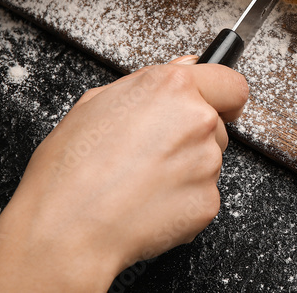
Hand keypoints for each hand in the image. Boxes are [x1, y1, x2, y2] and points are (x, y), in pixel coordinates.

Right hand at [0, 59, 248, 291]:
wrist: (66, 229)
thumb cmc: (70, 169)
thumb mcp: (94, 104)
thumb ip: (148, 83)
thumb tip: (183, 67)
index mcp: (171, 87)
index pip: (230, 83)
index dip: (224, 96)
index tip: (221, 105)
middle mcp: (197, 119)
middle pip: (216, 124)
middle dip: (192, 136)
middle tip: (152, 153)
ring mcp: (206, 162)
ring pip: (208, 160)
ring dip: (185, 169)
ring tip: (140, 181)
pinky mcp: (207, 201)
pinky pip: (202, 195)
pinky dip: (182, 201)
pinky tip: (147, 203)